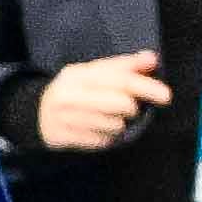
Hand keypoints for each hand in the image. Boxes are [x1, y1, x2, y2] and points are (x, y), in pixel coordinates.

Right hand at [32, 48, 178, 153]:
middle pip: (121, 104)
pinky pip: (102, 141)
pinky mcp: (64, 138)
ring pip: (114, 125)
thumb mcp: (93, 72)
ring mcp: (65, 118)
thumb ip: (123, 66)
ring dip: (118, 124)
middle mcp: (70, 95)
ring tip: (106, 118)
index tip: (165, 96)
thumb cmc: (74, 90)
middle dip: (131, 109)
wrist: (36, 112)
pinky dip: (106, 137)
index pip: (120, 79)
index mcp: (79, 74)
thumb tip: (151, 59)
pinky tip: (96, 129)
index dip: (146, 87)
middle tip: (127, 108)